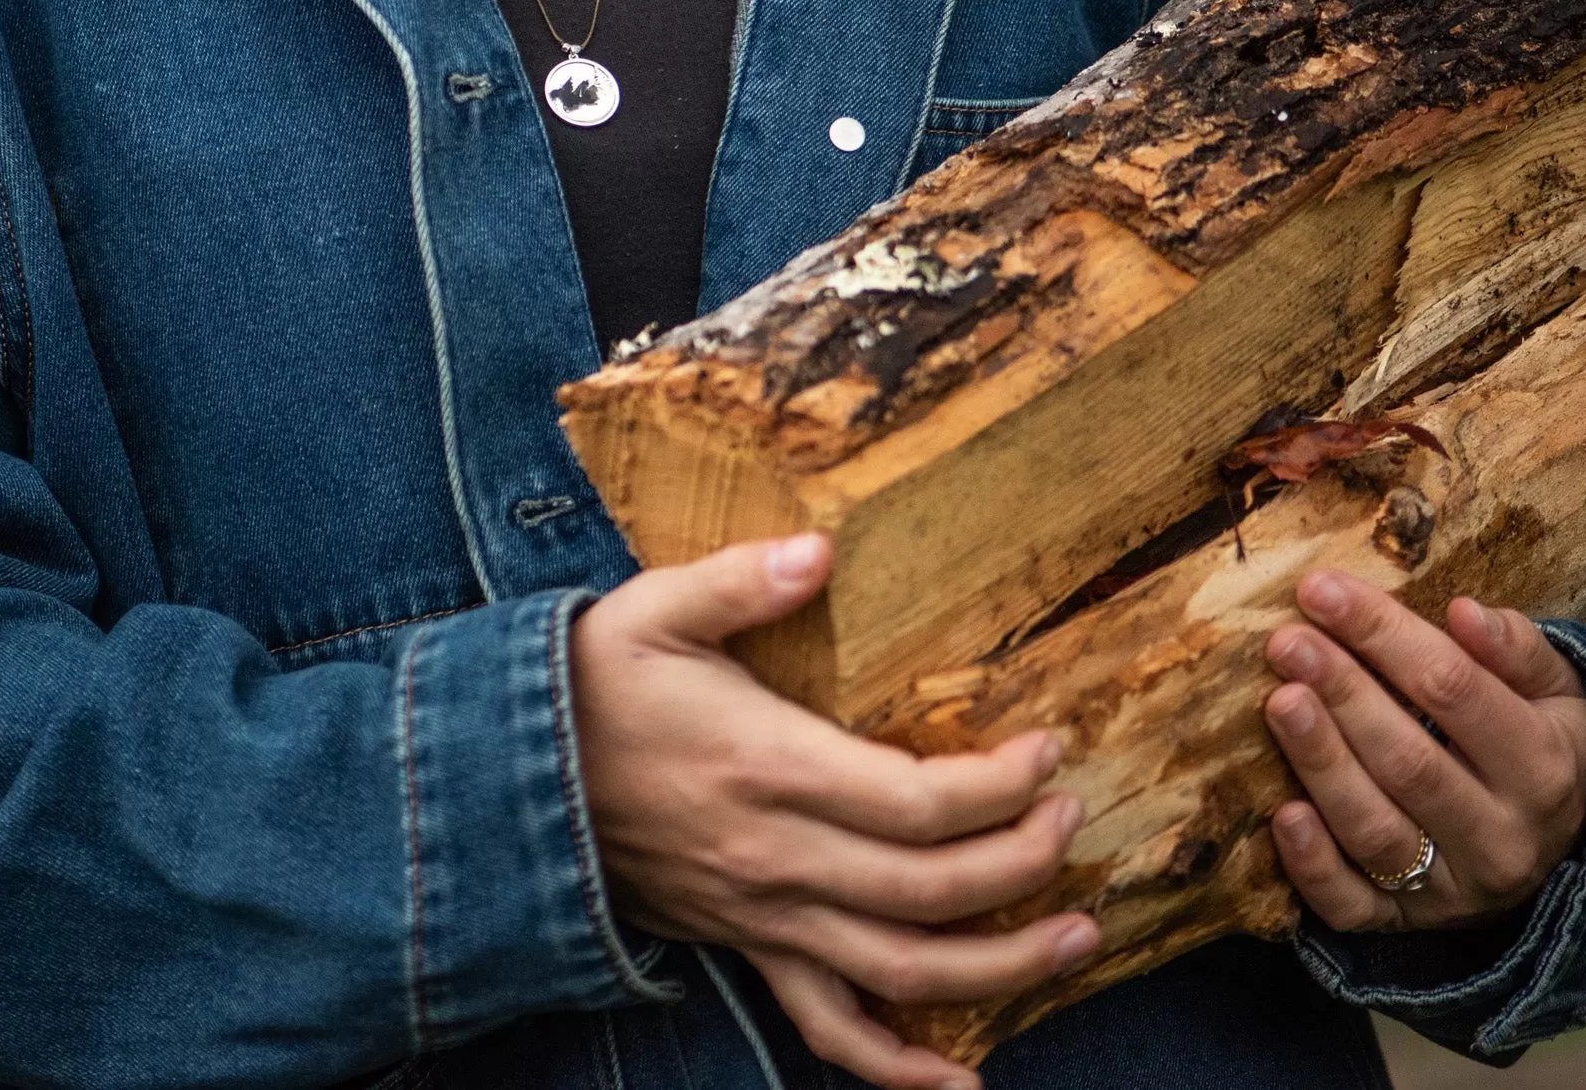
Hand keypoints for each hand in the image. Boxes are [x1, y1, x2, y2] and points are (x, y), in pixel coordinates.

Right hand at [571, 534, 1097, 1089]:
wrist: (507, 783)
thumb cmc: (589, 687)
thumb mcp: (650, 610)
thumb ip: (740, 580)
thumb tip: (821, 550)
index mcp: (768, 767)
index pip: (916, 800)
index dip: (1001, 786)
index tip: (1049, 750)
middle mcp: (777, 858)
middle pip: (930, 892)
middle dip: (1024, 866)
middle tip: (1076, 824)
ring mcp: (765, 917)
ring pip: (901, 972)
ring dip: (1002, 968)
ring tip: (1079, 939)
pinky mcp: (748, 948)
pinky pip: (829, 1030)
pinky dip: (900, 1070)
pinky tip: (964, 1084)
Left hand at [1261, 571, 1585, 931]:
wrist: (1572, 850)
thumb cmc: (1545, 744)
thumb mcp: (1558, 692)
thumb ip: (1518, 650)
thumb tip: (1464, 611)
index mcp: (1543, 766)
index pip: (1455, 690)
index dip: (1384, 635)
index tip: (1321, 590)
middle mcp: (1503, 836)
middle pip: (1409, 761)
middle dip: (1342, 694)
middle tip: (1286, 642)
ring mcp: (1455, 889)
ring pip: (1376, 830)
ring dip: (1321, 765)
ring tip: (1278, 702)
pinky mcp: (1409, 924)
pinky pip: (1352, 906)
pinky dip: (1313, 866)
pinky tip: (1281, 815)